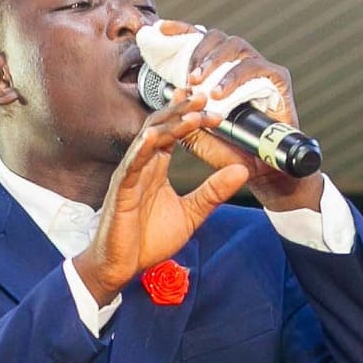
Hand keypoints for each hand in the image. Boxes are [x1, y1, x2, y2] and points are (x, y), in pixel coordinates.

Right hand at [72, 84, 249, 303]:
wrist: (121, 267)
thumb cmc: (147, 240)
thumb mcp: (191, 215)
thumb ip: (213, 192)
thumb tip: (241, 171)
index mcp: (157, 167)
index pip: (175, 132)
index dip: (192, 116)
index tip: (215, 107)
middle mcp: (143, 165)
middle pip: (162, 126)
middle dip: (183, 109)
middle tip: (206, 94)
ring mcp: (130, 175)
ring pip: (148, 139)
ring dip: (170, 123)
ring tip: (191, 110)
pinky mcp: (120, 191)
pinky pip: (131, 165)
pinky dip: (142, 149)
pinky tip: (154, 136)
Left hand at [174, 26, 323, 211]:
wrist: (262, 172)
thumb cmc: (232, 151)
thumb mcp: (198, 136)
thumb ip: (185, 115)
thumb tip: (175, 90)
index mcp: (221, 71)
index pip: (201, 41)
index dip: (181, 31)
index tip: (160, 28)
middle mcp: (240, 64)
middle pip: (218, 38)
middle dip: (199, 52)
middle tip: (188, 76)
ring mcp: (260, 68)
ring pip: (235, 47)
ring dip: (214, 63)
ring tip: (199, 85)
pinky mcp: (277, 78)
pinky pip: (254, 68)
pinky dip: (234, 79)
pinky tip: (220, 94)